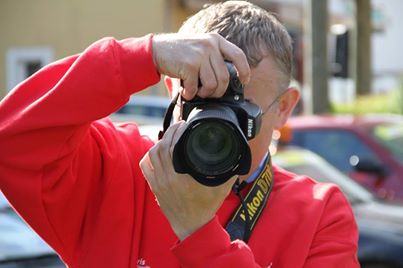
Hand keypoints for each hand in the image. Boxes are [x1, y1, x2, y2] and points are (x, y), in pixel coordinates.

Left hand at [140, 121, 236, 239]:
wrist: (192, 227)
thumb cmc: (206, 207)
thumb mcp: (221, 188)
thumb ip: (229, 171)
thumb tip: (237, 155)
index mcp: (181, 176)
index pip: (172, 145)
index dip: (176, 131)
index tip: (184, 124)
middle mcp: (167, 178)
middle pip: (160, 146)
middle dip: (168, 132)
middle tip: (178, 126)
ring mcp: (158, 183)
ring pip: (151, 154)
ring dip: (159, 142)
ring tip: (169, 136)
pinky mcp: (154, 187)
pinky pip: (145, 166)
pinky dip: (149, 156)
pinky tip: (157, 151)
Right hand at [152, 33, 249, 99]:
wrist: (155, 50)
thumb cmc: (178, 53)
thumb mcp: (200, 48)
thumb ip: (214, 59)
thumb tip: (228, 81)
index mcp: (215, 40)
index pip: (239, 56)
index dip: (244, 71)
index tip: (244, 81)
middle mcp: (210, 45)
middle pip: (225, 77)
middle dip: (217, 91)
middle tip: (208, 93)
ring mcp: (200, 54)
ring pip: (212, 84)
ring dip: (203, 93)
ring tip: (195, 91)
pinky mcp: (189, 65)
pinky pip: (195, 88)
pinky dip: (189, 94)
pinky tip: (184, 91)